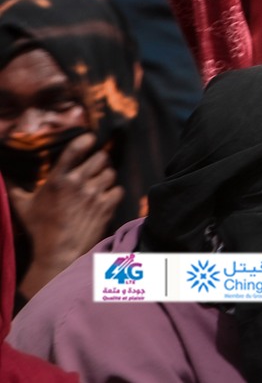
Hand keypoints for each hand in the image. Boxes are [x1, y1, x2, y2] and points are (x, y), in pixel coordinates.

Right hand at [13, 135, 118, 274]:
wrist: (58, 254)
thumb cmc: (39, 229)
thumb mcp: (23, 207)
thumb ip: (14, 188)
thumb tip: (2, 174)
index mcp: (57, 180)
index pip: (75, 150)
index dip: (86, 140)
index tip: (90, 139)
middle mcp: (78, 184)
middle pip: (101, 157)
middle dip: (99, 160)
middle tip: (93, 167)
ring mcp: (94, 194)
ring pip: (111, 172)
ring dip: (106, 176)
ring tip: (98, 183)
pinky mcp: (106, 206)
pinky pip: (118, 189)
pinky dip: (113, 192)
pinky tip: (104, 198)